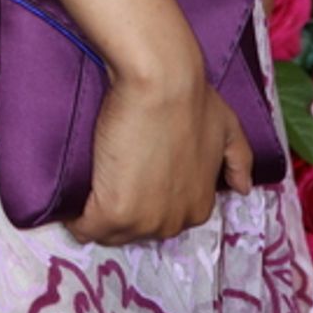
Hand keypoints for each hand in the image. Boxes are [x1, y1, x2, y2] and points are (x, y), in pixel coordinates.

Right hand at [62, 59, 254, 248]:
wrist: (162, 80)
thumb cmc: (191, 97)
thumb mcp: (227, 126)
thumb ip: (238, 158)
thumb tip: (243, 188)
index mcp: (198, 207)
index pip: (158, 217)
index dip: (140, 197)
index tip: (127, 173)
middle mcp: (174, 223)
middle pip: (133, 229)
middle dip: (117, 207)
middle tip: (105, 173)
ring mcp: (144, 221)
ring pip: (108, 232)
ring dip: (93, 214)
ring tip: (85, 183)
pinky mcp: (114, 212)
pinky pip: (84, 228)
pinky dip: (73, 216)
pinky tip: (69, 197)